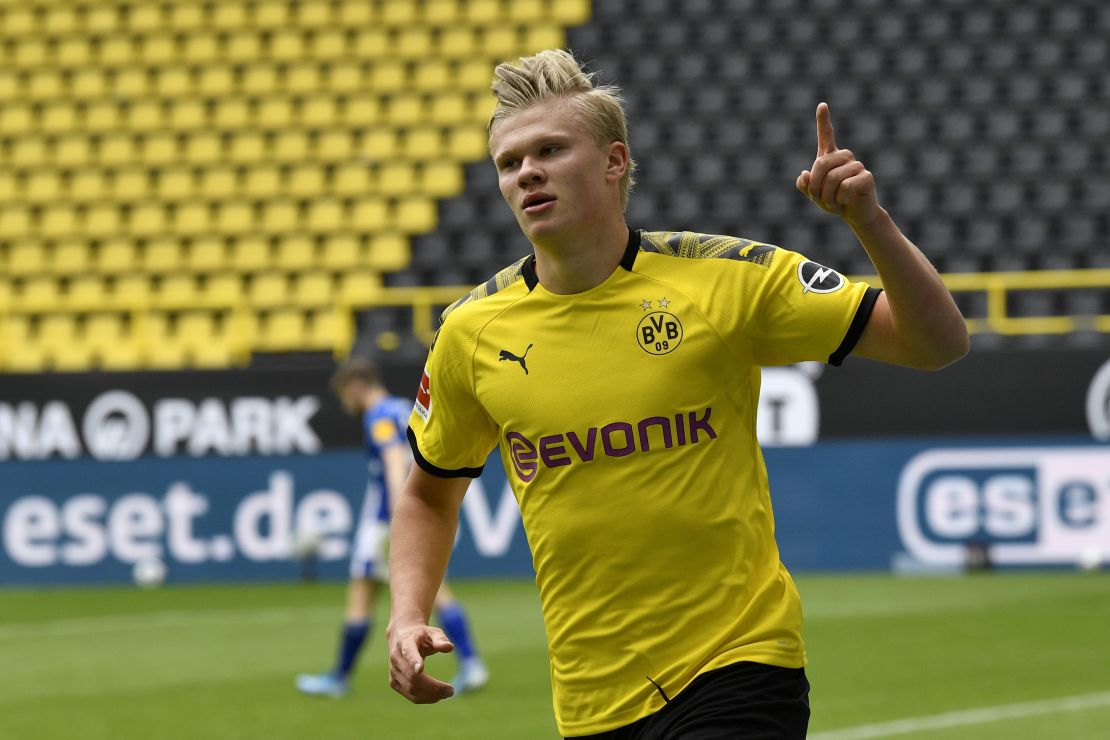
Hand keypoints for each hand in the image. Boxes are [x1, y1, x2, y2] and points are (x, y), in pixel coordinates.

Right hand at [387, 622, 455, 702]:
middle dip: (433, 686)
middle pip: (413, 677)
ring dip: (430, 695)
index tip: (420, 669)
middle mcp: (396, 658)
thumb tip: (449, 647)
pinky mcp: (394, 683)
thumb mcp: (432, 632)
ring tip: (447, 694)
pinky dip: (425, 698)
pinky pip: (410, 695)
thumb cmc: (422, 635)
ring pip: (411, 689)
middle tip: (451, 691)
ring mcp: (393, 672)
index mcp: (405, 642)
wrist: (402, 637)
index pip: (408, 653)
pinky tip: (437, 696)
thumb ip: (440, 639)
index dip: (413, 661)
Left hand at [796, 102, 879, 227]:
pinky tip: (845, 201)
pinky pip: (845, 186)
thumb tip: (805, 174)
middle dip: (815, 187)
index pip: (826, 135)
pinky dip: (839, 199)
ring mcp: (857, 165)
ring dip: (827, 197)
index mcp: (830, 157)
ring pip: (832, 178)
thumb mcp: (814, 195)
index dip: (823, 120)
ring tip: (833, 202)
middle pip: (820, 164)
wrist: (856, 214)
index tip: (822, 105)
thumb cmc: (834, 201)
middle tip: (820, 199)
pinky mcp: (867, 177)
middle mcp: (845, 157)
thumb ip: (805, 185)